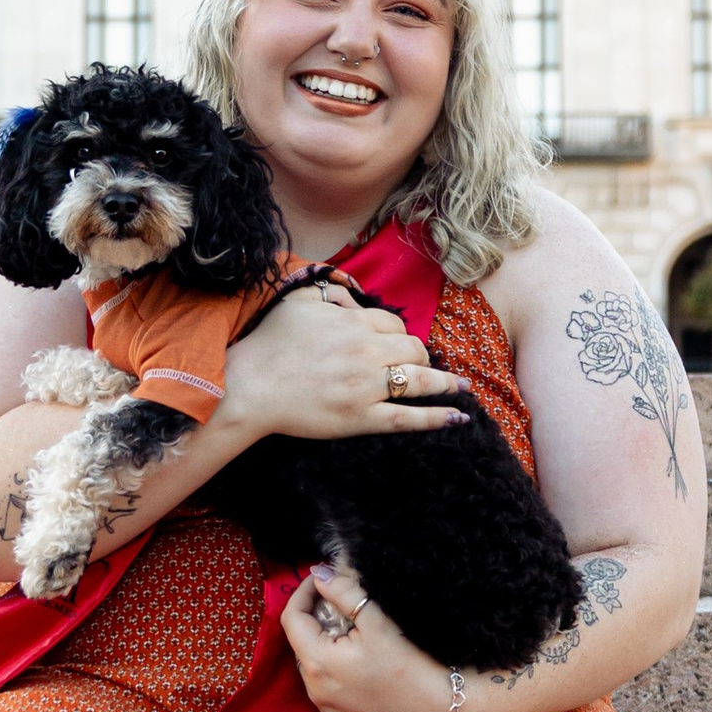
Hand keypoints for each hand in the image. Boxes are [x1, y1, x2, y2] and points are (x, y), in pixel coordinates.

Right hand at [218, 278, 466, 446]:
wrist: (248, 386)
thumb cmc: (269, 344)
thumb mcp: (299, 302)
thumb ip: (330, 293)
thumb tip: (353, 296)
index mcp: (353, 322)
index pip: (394, 324)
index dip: (398, 334)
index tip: (398, 343)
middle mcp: (366, 351)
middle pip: (413, 349)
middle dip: (422, 356)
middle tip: (424, 365)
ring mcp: (366, 387)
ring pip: (420, 381)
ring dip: (447, 383)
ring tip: (463, 387)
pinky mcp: (360, 417)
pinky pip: (408, 418)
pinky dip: (437, 417)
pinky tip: (458, 417)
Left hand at [281, 564, 459, 711]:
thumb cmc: (412, 667)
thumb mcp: (377, 623)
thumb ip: (344, 594)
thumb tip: (319, 574)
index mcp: (318, 664)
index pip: (291, 619)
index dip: (303, 592)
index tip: (321, 579)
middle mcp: (314, 691)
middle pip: (301, 644)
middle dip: (316, 619)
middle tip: (340, 604)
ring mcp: (327, 710)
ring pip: (314, 668)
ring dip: (325, 646)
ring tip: (352, 634)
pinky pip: (327, 690)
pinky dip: (335, 671)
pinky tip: (359, 665)